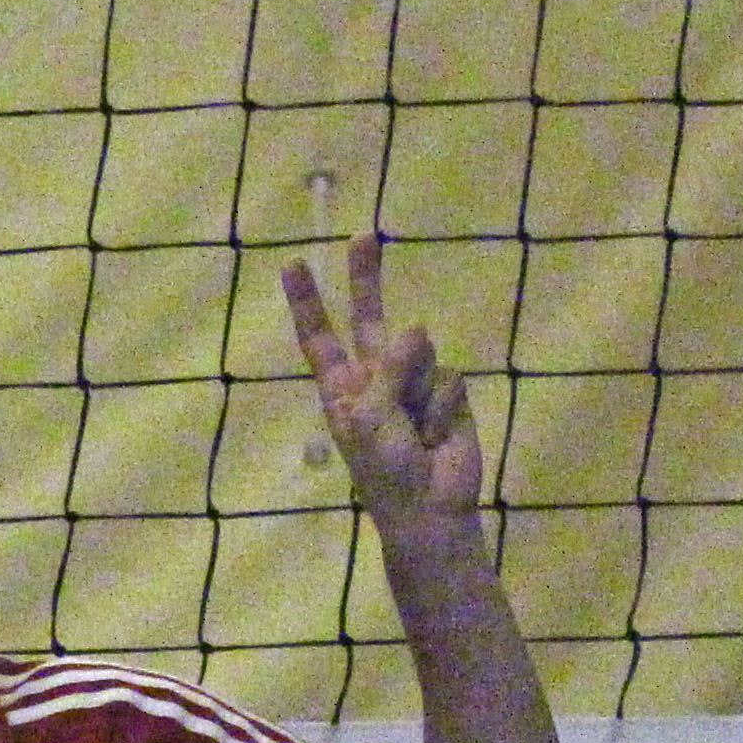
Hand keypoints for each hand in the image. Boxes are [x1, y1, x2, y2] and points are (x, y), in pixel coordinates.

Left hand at [285, 230, 483, 530]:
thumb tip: (416, 327)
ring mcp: (413, 382)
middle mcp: (375, 378)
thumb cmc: (384, 472)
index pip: (320, 338)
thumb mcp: (369, 421)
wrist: (430, 507)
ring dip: (419, 393)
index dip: (308, 302)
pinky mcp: (447, 391)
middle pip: (370, 318)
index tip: (293, 265)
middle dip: (366, 278)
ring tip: (414, 432)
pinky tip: (438, 434)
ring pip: (421, 353)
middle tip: (362, 235)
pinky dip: (443, 406)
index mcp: (342, 388)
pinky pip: (448, 378)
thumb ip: (387, 372)